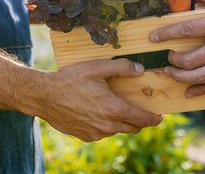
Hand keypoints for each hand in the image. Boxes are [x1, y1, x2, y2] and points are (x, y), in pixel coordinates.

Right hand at [37, 59, 162, 141]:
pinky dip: (106, 124)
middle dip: (140, 120)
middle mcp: (107, 126)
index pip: (143, 119)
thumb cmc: (71, 79)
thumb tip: (140, 69)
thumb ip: (122, 67)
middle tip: (141, 110)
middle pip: (133, 128)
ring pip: (117, 130)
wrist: (44, 96)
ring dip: (121, 121)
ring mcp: (96, 134)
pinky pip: (102, 132)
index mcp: (114, 109)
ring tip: (116, 107)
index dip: (154, 118)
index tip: (160, 116)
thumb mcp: (98, 67)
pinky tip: (98, 111)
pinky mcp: (85, 136)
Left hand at [149, 0, 204, 96]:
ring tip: (170, 74)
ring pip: (200, 77)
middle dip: (172, 61)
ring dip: (181, 78)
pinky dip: (201, 91)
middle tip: (166, 57)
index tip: (152, 37)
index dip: (165, 34)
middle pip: (189, 60)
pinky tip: (189, 93)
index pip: (185, 30)